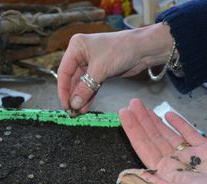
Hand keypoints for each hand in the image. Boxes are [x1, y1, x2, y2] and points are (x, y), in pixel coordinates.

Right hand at [57, 23, 172, 115]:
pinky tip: (85, 106)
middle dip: (72, 96)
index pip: (64, 72)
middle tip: (71, 111)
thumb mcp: (100, 69)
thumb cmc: (121, 49)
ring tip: (77, 112)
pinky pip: (91, 86)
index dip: (63, 90)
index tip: (65, 104)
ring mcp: (90, 64)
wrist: (143, 49)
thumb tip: (74, 104)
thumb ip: (85, 88)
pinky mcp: (100, 72)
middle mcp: (81, 54)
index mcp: (76, 47)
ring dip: (80, 98)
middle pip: (71, 79)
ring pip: (81, 84)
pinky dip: (88, 96)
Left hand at [118, 98, 206, 183]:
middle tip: (131, 103)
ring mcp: (189, 155)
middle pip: (152, 137)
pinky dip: (178, 123)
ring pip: (166, 133)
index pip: (143, 148)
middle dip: (140, 120)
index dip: (132, 130)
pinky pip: (188, 133)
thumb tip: (126, 175)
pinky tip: (168, 115)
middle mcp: (173, 163)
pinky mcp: (205, 149)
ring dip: (154, 119)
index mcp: (164, 174)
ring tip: (142, 106)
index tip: (123, 114)